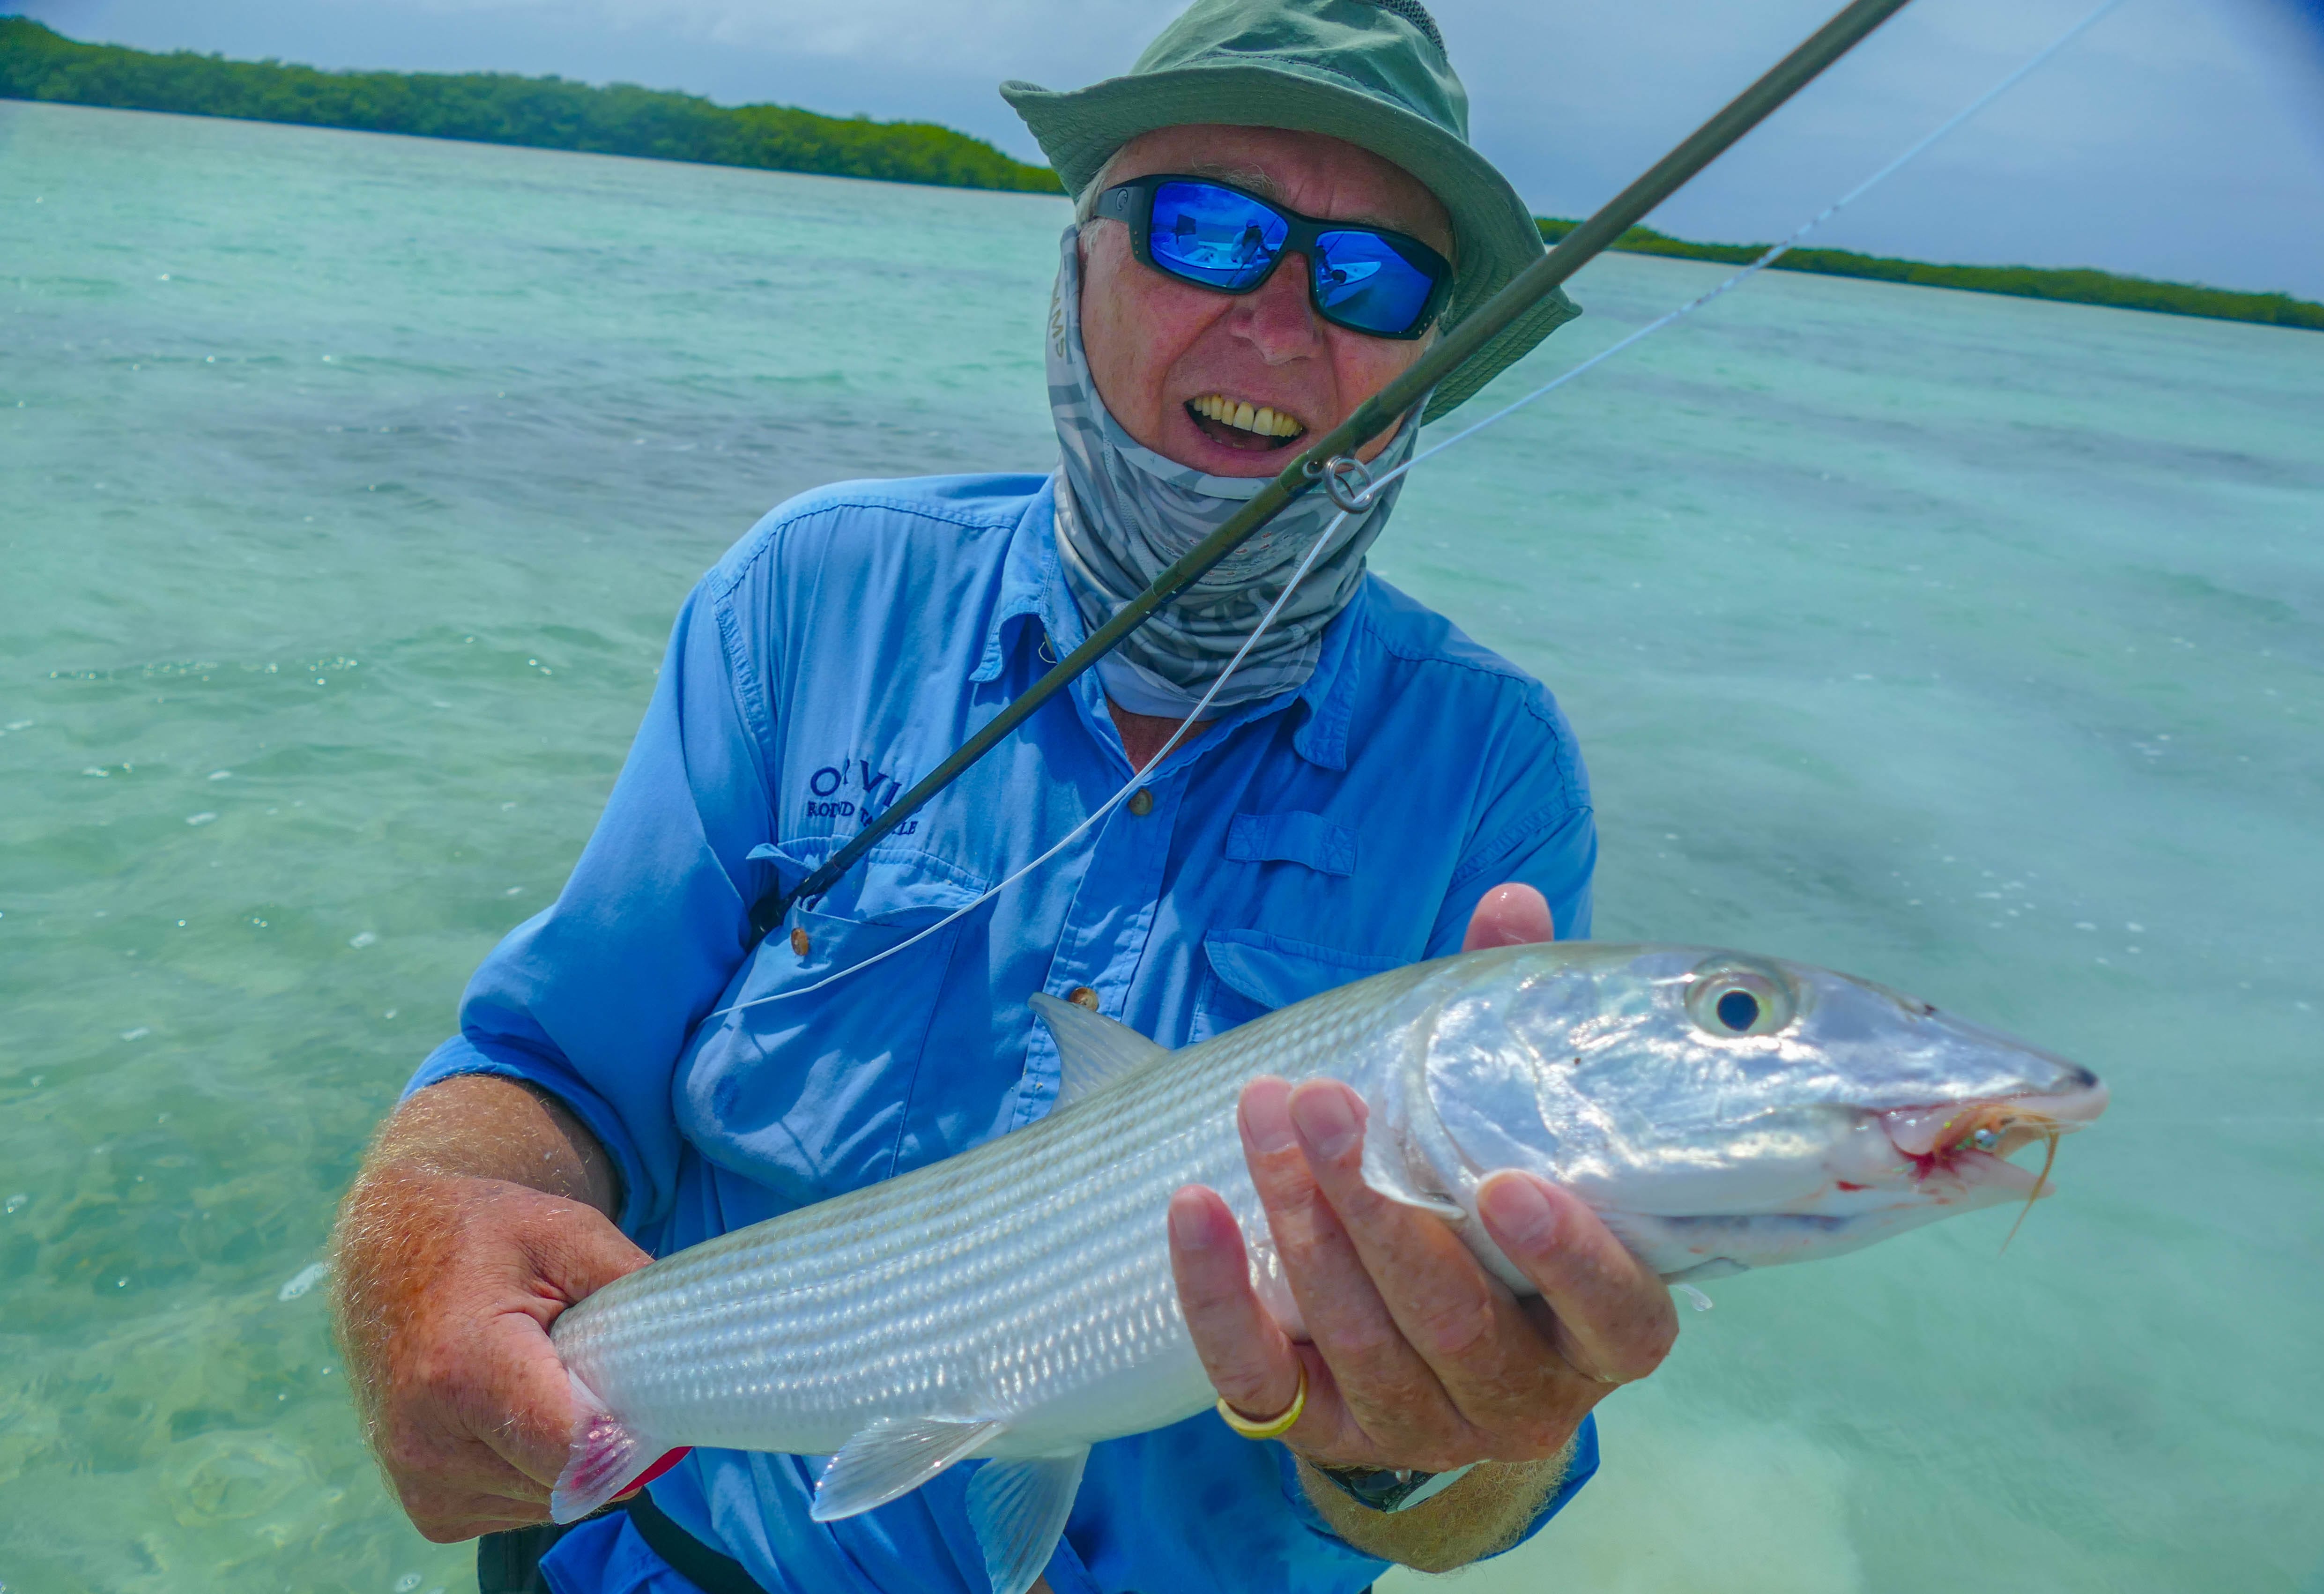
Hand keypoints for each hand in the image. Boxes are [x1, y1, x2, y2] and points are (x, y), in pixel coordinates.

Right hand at [334, 1113, 649, 1541]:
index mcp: (462, 1372)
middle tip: (599, 1376)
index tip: (649, 1393)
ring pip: (551, 1503)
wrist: (387, 1257)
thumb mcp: (565, 1231)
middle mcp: (428, 1443)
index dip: (630, 1432)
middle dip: (607, 1442)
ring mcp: (420, 1484)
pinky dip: (539, 1472)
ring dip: (572, 1459)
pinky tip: (522, 1414)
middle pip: (570, 1483)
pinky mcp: (427, 1509)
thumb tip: (697, 1348)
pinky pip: (519, 1509)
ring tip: (550, 1386)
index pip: (575, 1451)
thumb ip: (632, 1289)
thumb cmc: (483, 1237)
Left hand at [1167, 884, 1677, 1474]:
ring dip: (1301, 1224)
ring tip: (1261, 1117)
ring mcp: (1419, 1426)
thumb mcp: (1513, 1127)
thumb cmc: (1488, 1209)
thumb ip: (1515, 1023)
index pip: (1616, 1315)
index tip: (1506, 1183)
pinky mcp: (1323, 1436)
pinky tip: (1193, 1207)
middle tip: (1322, 1103)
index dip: (1569, 1258)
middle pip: (1454, 1318)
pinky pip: (1258, 1381)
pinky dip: (1217, 1295)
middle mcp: (1521, 1395)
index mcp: (1597, 1331)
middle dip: (1379, 1209)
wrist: (1426, 1348)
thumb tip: (1510, 903)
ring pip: (1358, 1341)